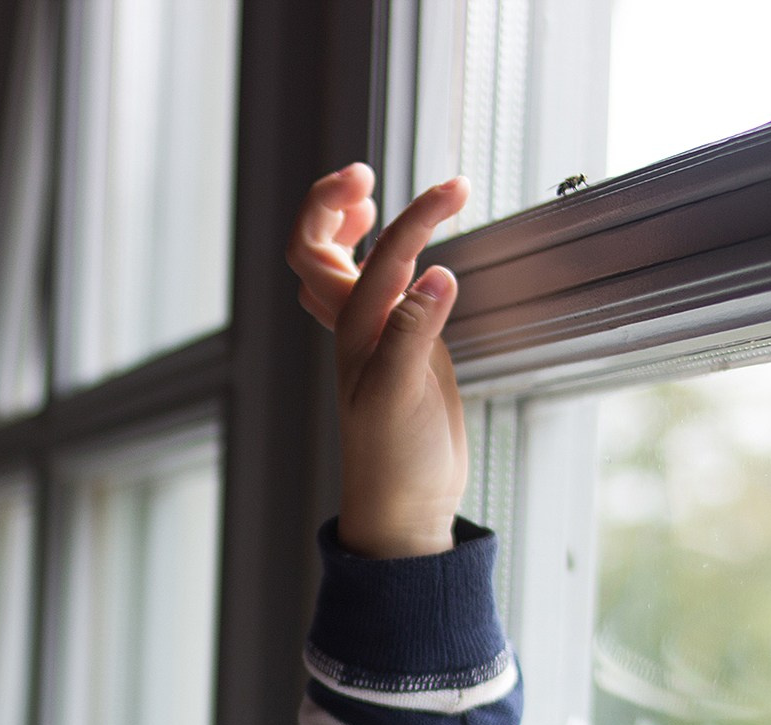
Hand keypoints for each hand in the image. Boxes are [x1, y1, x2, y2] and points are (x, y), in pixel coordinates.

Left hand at [286, 165, 470, 557]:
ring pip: (335, 266)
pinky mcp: (395, 347)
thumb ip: (414, 333)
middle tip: (365, 172)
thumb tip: (435, 272)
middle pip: (314, 249)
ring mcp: (372, 335)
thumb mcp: (404, 396)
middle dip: (330, 204)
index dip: (412, 218)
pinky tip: (398, 249)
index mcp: (352, 331)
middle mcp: (353, 327)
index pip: (375, 256)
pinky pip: (368, 288)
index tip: (456, 190)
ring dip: (340, 224)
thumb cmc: (396, 459)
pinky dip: (372, 257)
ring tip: (366, 189)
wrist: (405, 505)